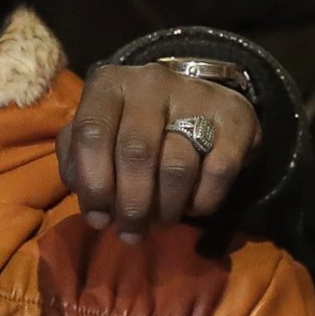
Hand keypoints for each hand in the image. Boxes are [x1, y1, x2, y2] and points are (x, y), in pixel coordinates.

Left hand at [59, 64, 257, 243]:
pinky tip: (193, 206)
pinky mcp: (235, 115)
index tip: (99, 219)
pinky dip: (203, 201)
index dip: (94, 185)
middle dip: (131, 206)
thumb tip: (85, 194)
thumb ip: (78, 160)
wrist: (199, 100)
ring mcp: (196, 95)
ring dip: (167, 208)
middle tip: (132, 233)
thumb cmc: (134, 126)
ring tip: (162, 219)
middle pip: (137, 153)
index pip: (92, 133)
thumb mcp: (100, 134)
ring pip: (177, 167)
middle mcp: (151, 82)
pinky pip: (218, 172)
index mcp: (110, 84)